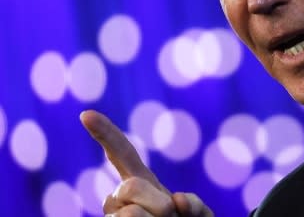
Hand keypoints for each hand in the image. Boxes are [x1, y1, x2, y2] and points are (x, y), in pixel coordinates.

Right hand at [80, 110, 213, 215]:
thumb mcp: (199, 214)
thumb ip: (194, 205)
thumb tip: (178, 201)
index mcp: (142, 182)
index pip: (122, 153)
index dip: (106, 133)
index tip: (86, 114)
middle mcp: (119, 196)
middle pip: (131, 187)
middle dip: (159, 205)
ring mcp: (112, 214)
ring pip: (129, 213)